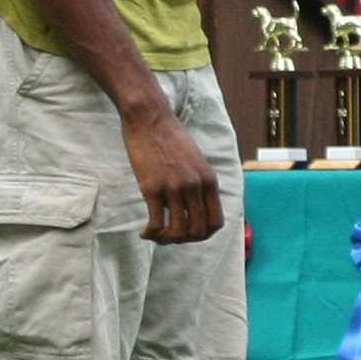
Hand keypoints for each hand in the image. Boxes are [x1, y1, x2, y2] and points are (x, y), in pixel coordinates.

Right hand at [119, 98, 222, 244]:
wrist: (150, 118)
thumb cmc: (170, 139)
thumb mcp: (195, 162)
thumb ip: (198, 184)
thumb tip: (194, 207)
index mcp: (209, 181)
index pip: (216, 222)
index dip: (203, 235)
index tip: (188, 233)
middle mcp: (196, 187)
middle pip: (198, 231)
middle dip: (183, 240)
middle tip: (168, 237)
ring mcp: (175, 188)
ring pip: (178, 231)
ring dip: (166, 240)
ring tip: (155, 236)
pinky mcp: (152, 187)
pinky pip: (157, 223)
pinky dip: (151, 234)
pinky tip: (144, 233)